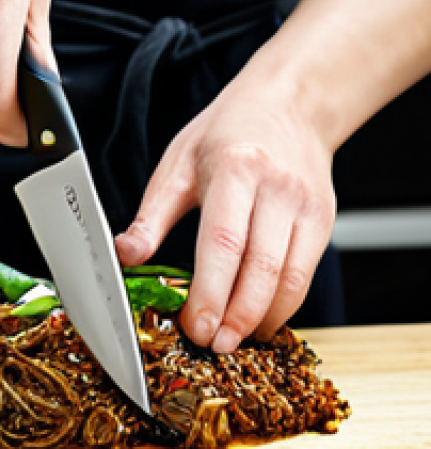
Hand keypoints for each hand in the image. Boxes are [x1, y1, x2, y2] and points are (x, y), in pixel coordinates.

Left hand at [114, 78, 335, 352]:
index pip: (223, 242)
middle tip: (212, 345)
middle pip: (260, 267)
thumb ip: (151, 215)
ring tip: (233, 341)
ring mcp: (306, 206)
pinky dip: (284, 305)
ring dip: (262, 318)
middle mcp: (277, 189)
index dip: (210, 291)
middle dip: (236, 316)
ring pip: (291, 278)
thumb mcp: (176, 163)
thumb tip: (125, 254)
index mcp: (234, 170)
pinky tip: (259, 320)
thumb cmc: (225, 134)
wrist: (289, 104)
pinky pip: (306, 274)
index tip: (194, 325)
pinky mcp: (323, 221)